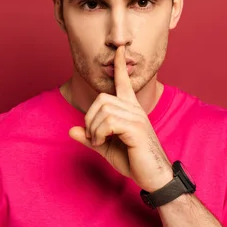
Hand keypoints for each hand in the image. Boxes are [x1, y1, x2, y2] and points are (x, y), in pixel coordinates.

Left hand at [68, 46, 172, 191]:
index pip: (124, 82)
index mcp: (130, 110)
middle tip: (92, 136)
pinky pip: (108, 122)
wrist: (154, 178)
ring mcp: (137, 118)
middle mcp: (135, 110)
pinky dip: (98, 133)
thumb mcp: (106, 148)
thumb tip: (71, 130)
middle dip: (89, 117)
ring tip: (98, 141)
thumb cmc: (134, 161)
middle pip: (102, 98)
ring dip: (93, 128)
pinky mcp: (136, 129)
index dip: (120, 66)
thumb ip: (90, 138)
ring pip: (103, 110)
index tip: (119, 49)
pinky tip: (102, 143)